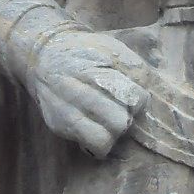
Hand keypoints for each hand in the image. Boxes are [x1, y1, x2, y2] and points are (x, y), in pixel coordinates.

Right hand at [22, 28, 147, 155]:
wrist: (42, 55)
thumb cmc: (83, 51)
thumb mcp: (110, 47)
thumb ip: (132, 68)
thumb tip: (151, 91)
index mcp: (93, 70)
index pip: (133, 98)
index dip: (137, 98)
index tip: (130, 93)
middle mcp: (75, 93)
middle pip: (119, 123)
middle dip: (125, 118)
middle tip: (119, 109)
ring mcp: (63, 113)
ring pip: (102, 141)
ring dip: (111, 134)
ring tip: (107, 121)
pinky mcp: (56, 126)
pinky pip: (88, 146)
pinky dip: (98, 140)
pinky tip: (95, 125)